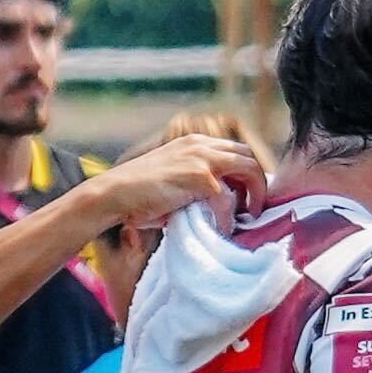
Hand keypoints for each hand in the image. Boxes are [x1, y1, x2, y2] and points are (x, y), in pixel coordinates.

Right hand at [86, 123, 267, 236]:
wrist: (113, 195)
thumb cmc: (139, 194)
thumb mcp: (175, 179)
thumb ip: (200, 182)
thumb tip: (227, 203)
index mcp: (195, 143)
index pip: (237, 151)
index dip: (247, 174)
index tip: (248, 197)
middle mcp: (201, 145)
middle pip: (249, 157)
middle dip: (258, 183)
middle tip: (254, 208)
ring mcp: (201, 159)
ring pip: (250, 170)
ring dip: (256, 195)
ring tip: (249, 216)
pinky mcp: (199, 177)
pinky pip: (229, 198)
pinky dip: (229, 217)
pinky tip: (222, 229)